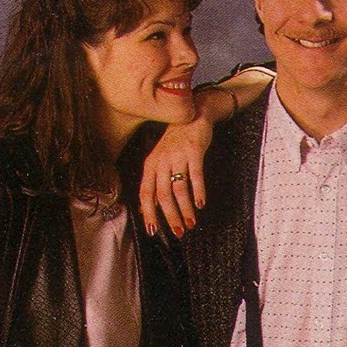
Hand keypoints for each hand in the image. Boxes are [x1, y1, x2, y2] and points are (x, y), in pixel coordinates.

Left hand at [140, 116, 213, 237]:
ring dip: (186, 209)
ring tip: (191, 222)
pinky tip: (201, 204)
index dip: (149, 213)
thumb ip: (154, 184)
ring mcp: (177, 156)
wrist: (193, 115)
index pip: (146, 194)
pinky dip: (199, 192)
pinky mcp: (194, 151)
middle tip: (178, 232)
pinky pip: (196, 175)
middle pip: (163, 195)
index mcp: (150, 165)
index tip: (153, 231)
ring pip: (179, 188)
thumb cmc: (176, 142)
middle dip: (171, 216)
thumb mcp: (160, 161)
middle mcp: (161, 161)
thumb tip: (145, 210)